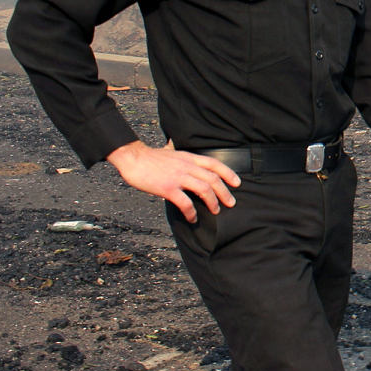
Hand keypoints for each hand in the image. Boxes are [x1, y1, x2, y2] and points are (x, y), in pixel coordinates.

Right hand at [105, 140, 240, 222]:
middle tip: (231, 203)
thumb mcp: (171, 152)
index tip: (237, 183)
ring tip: (216, 211)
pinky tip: (193, 219)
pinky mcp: (168, 188)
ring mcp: (178, 177)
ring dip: (213, 202)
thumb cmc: (150, 157)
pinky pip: (185, 203)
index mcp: (189, 157)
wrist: (133, 158)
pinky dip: (192, 212)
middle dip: (225, 192)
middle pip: (213, 179)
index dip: (228, 173)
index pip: (214, 164)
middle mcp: (187, 166)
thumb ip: (180, 155)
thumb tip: (181, 152)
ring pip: (204, 190)